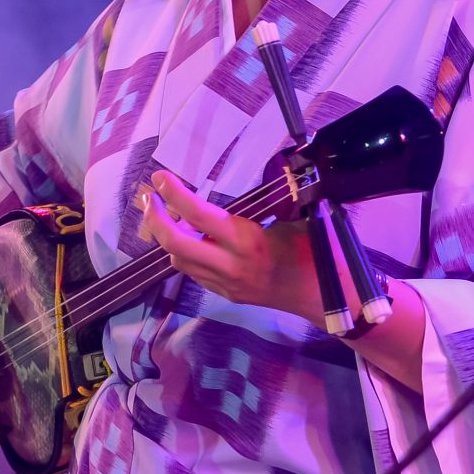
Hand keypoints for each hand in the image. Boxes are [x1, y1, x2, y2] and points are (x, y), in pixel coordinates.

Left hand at [139, 169, 321, 320]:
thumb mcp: (291, 219)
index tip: (160, 178)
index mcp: (247, 241)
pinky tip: (190, 238)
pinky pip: (194, 272)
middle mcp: (230, 265)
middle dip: (155, 220)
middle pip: (175, 244)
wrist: (323, 296)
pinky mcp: (225, 295)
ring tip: (167, 214)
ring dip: (168, 237)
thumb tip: (255, 179)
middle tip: (149, 198)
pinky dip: (185, 252)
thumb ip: (263, 206)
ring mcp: (225, 284)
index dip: (174, 194)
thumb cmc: (313, 252)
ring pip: (179, 261)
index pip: (198, 215)